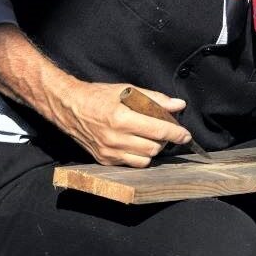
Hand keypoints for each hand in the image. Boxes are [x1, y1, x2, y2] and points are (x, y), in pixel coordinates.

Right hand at [48, 81, 192, 167]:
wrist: (70, 108)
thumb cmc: (99, 96)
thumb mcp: (127, 91)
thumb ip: (155, 99)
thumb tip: (179, 105)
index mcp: (121, 118)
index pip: (159, 130)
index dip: (176, 133)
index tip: (186, 135)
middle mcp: (115, 138)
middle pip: (155, 147)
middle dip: (165, 140)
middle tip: (163, 130)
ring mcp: (109, 152)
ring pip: (145, 159)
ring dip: (153, 149)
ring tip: (149, 137)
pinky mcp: (105, 161)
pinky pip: (132, 164)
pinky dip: (140, 156)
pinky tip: (136, 144)